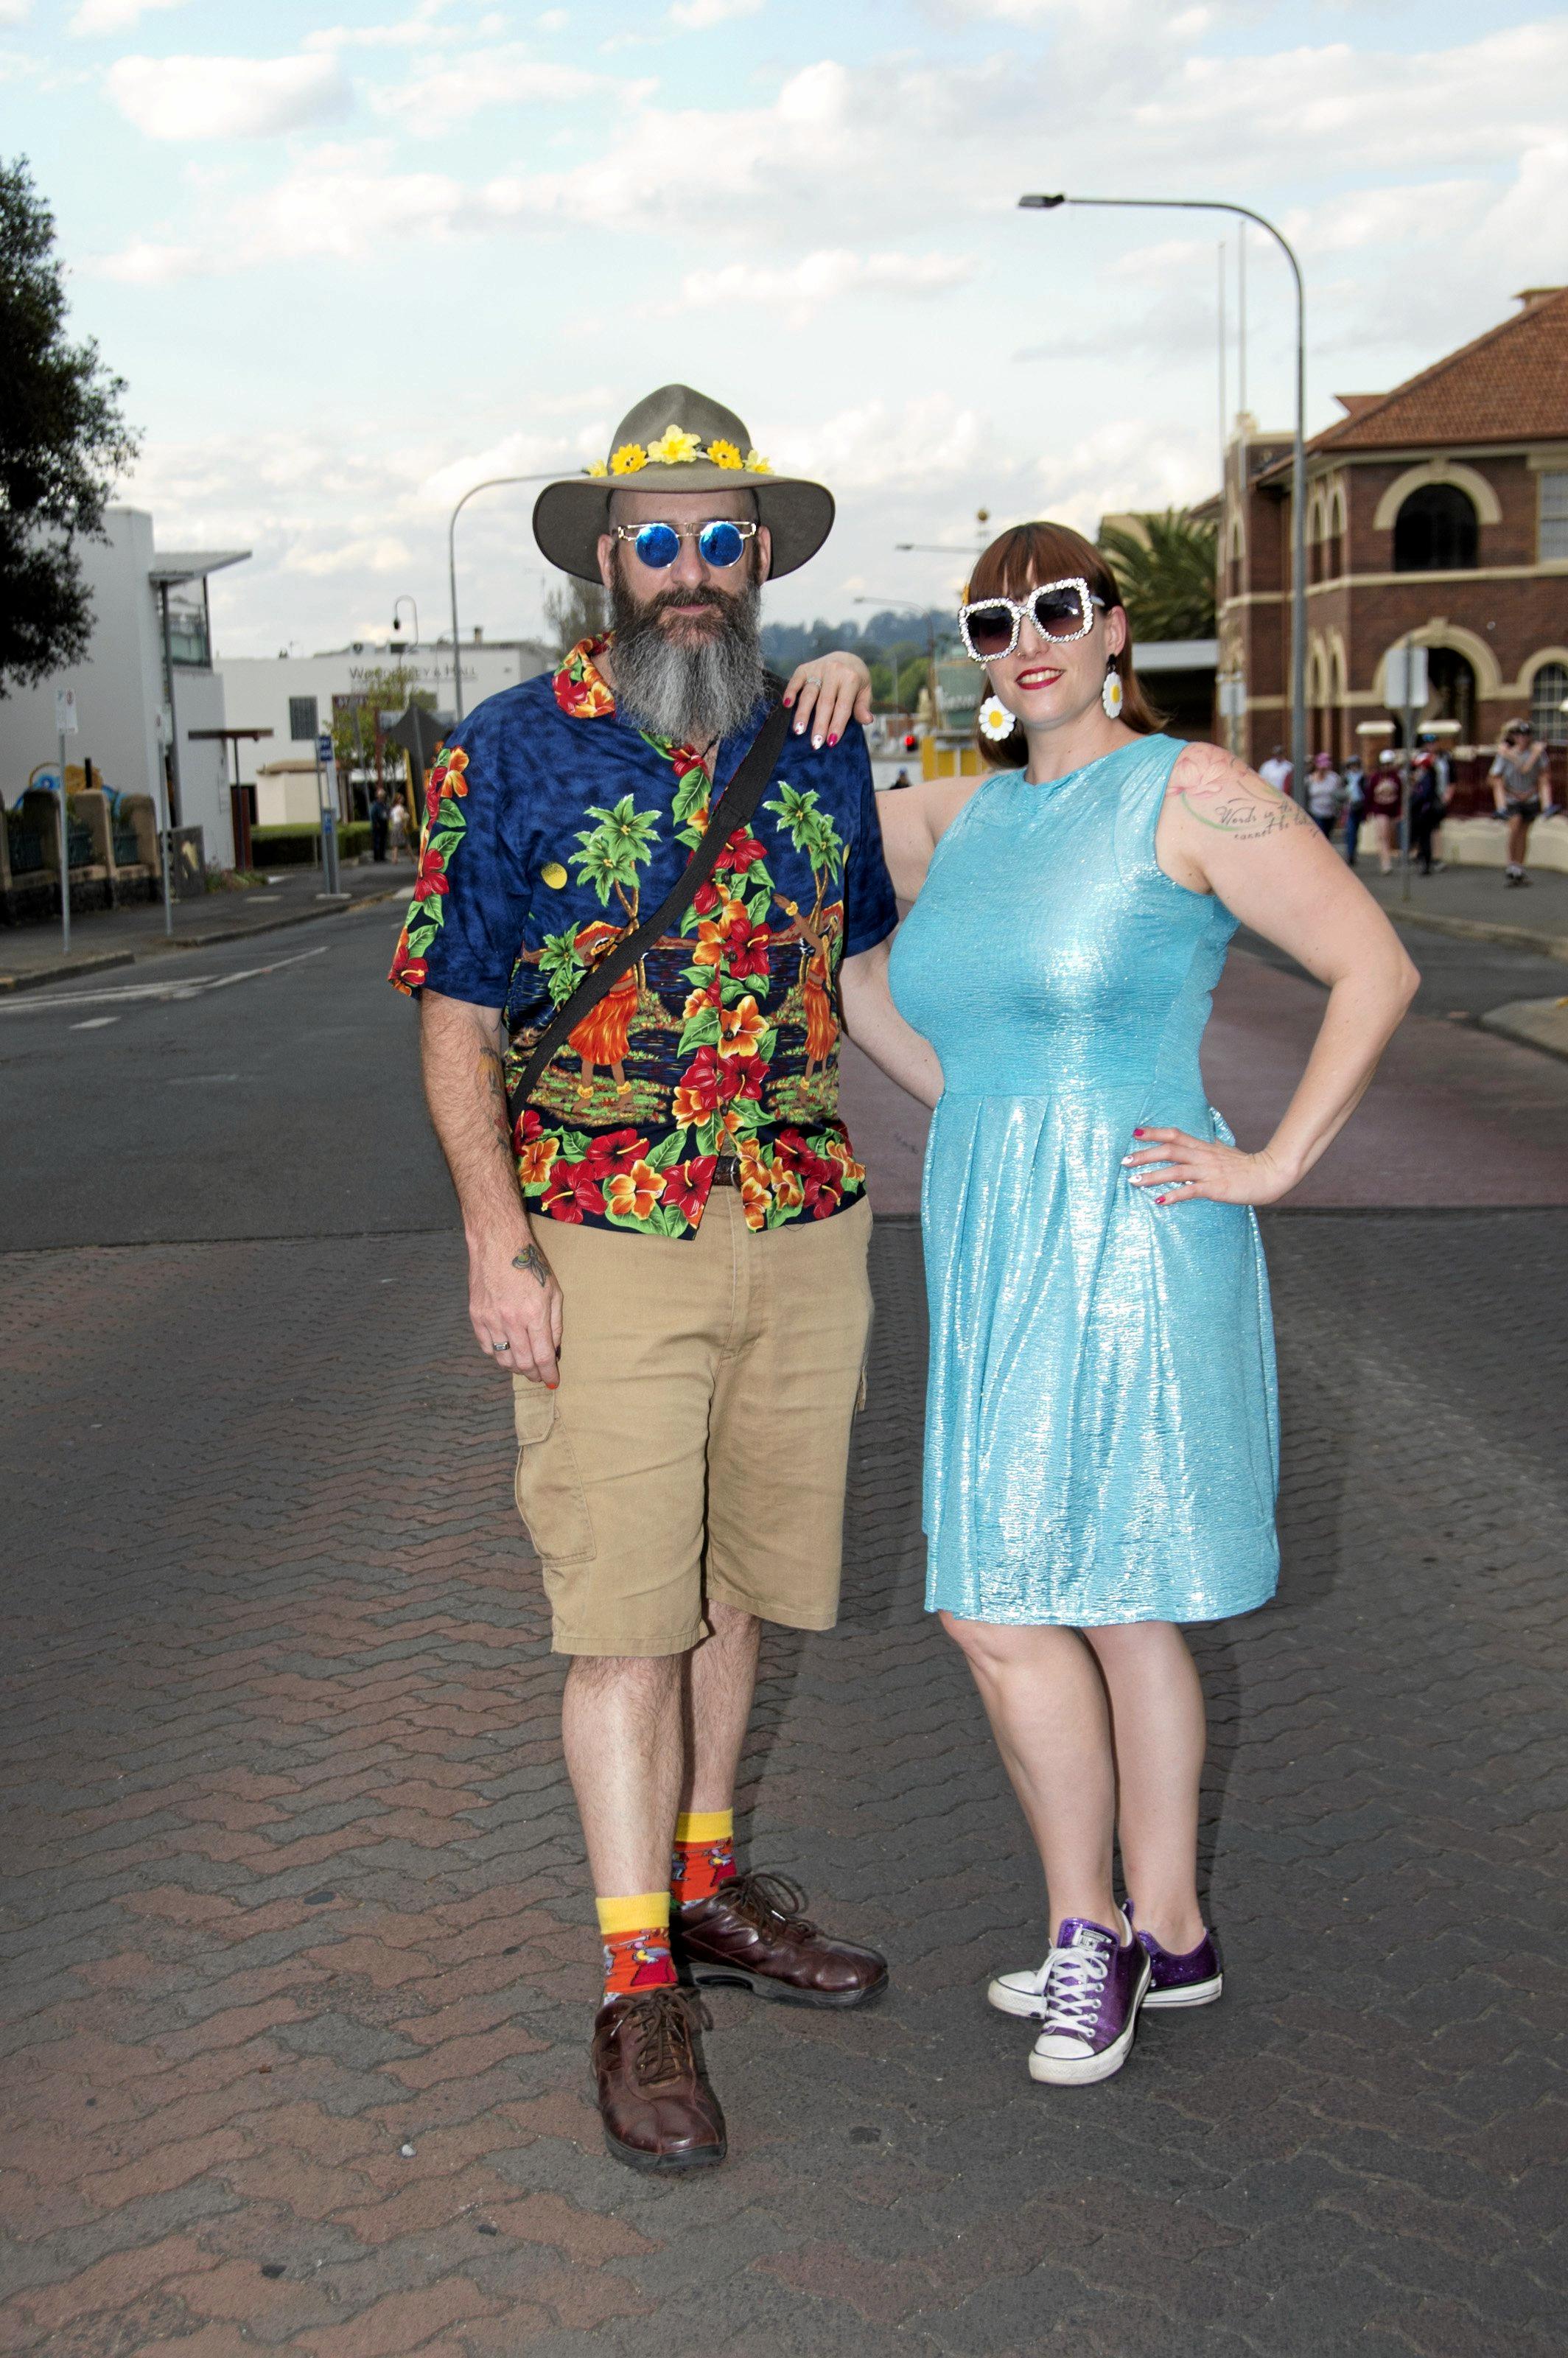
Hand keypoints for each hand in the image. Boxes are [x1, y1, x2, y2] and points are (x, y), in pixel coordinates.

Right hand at [469, 1236, 562, 1384]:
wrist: (498, 1245)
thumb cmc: (530, 1265)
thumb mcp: (554, 1291)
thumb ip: (555, 1324)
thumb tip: (554, 1350)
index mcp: (534, 1313)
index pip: (542, 1356)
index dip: (548, 1373)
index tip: (552, 1381)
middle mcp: (512, 1320)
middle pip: (522, 1363)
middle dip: (533, 1375)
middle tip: (539, 1377)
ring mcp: (491, 1319)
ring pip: (503, 1358)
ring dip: (515, 1368)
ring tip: (524, 1366)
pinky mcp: (476, 1316)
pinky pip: (486, 1347)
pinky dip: (497, 1355)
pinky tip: (506, 1352)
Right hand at [781, 651, 872, 748]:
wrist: (845, 657)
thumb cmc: (855, 681)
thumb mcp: (865, 691)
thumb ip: (863, 706)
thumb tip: (867, 720)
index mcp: (850, 678)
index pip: (843, 706)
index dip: (837, 725)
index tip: (831, 742)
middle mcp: (834, 671)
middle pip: (825, 702)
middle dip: (820, 724)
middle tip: (815, 743)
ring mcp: (818, 669)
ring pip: (809, 694)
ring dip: (803, 713)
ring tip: (799, 730)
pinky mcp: (805, 668)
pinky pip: (795, 680)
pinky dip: (790, 692)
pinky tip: (787, 705)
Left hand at [1123, 1127, 1297, 1207]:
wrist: (1269, 1175)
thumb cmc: (1246, 1165)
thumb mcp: (1225, 1150)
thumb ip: (1211, 1145)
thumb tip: (1205, 1138)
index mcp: (1204, 1146)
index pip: (1175, 1134)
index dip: (1155, 1132)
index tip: (1135, 1132)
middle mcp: (1203, 1156)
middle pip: (1169, 1150)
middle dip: (1145, 1155)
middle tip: (1125, 1160)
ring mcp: (1208, 1172)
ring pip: (1175, 1171)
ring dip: (1152, 1176)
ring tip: (1134, 1181)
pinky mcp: (1215, 1188)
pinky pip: (1190, 1191)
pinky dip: (1173, 1196)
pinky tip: (1159, 1201)